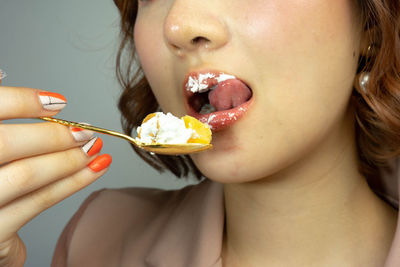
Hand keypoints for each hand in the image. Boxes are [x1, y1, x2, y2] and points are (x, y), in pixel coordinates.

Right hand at [0, 76, 111, 266]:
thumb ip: (3, 122)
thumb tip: (30, 93)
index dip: (22, 101)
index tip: (58, 101)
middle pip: (6, 143)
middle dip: (54, 136)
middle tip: (86, 132)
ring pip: (26, 174)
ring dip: (68, 160)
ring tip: (95, 151)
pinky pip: (37, 202)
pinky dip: (71, 183)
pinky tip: (93, 170)